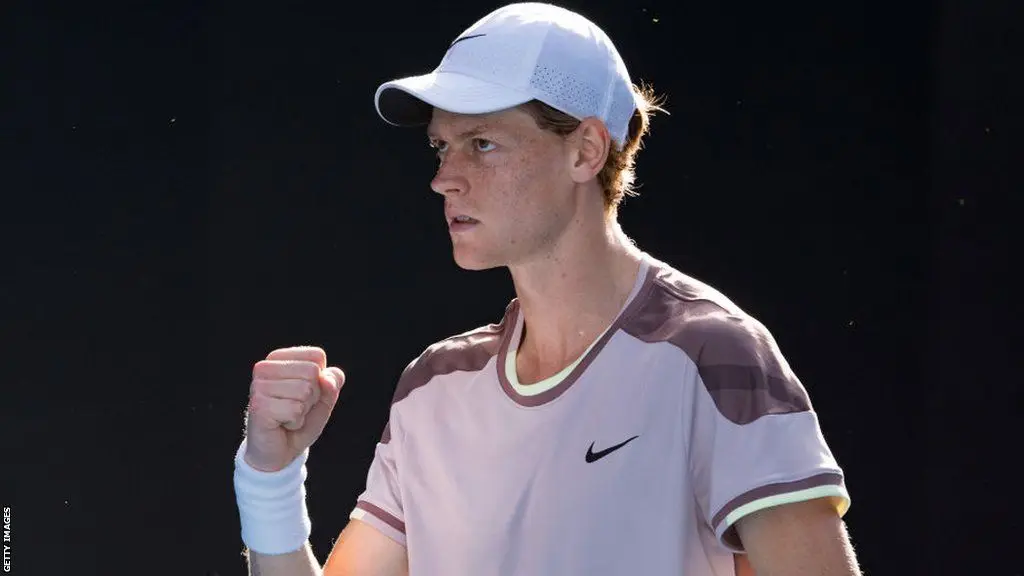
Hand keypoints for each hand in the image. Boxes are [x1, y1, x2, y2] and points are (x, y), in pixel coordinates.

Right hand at [243, 346, 344, 471]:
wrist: (279, 454)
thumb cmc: (299, 421)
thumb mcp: (323, 399)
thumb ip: (332, 382)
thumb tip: (327, 377)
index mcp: (278, 358)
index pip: (316, 356)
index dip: (320, 380)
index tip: (303, 395)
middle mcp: (264, 367)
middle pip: (312, 372)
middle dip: (312, 397)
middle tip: (295, 409)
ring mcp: (258, 386)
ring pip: (305, 390)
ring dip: (303, 411)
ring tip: (288, 417)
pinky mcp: (258, 406)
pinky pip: (295, 410)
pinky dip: (296, 422)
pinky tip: (282, 425)